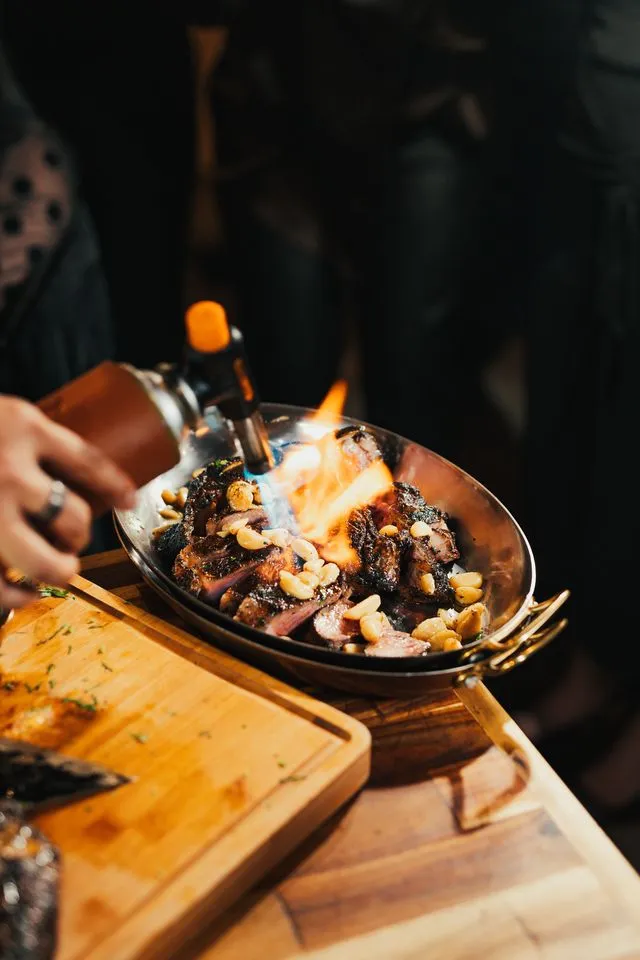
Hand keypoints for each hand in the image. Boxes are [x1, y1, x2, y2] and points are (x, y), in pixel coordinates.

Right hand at [0, 397, 135, 607]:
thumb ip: (23, 440)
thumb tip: (70, 478)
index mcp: (21, 428)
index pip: (87, 461)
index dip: (113, 485)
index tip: (127, 499)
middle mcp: (8, 473)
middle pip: (73, 520)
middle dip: (77, 536)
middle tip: (69, 539)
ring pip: (45, 564)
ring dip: (57, 571)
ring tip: (55, 569)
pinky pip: (1, 590)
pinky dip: (15, 600)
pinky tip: (20, 594)